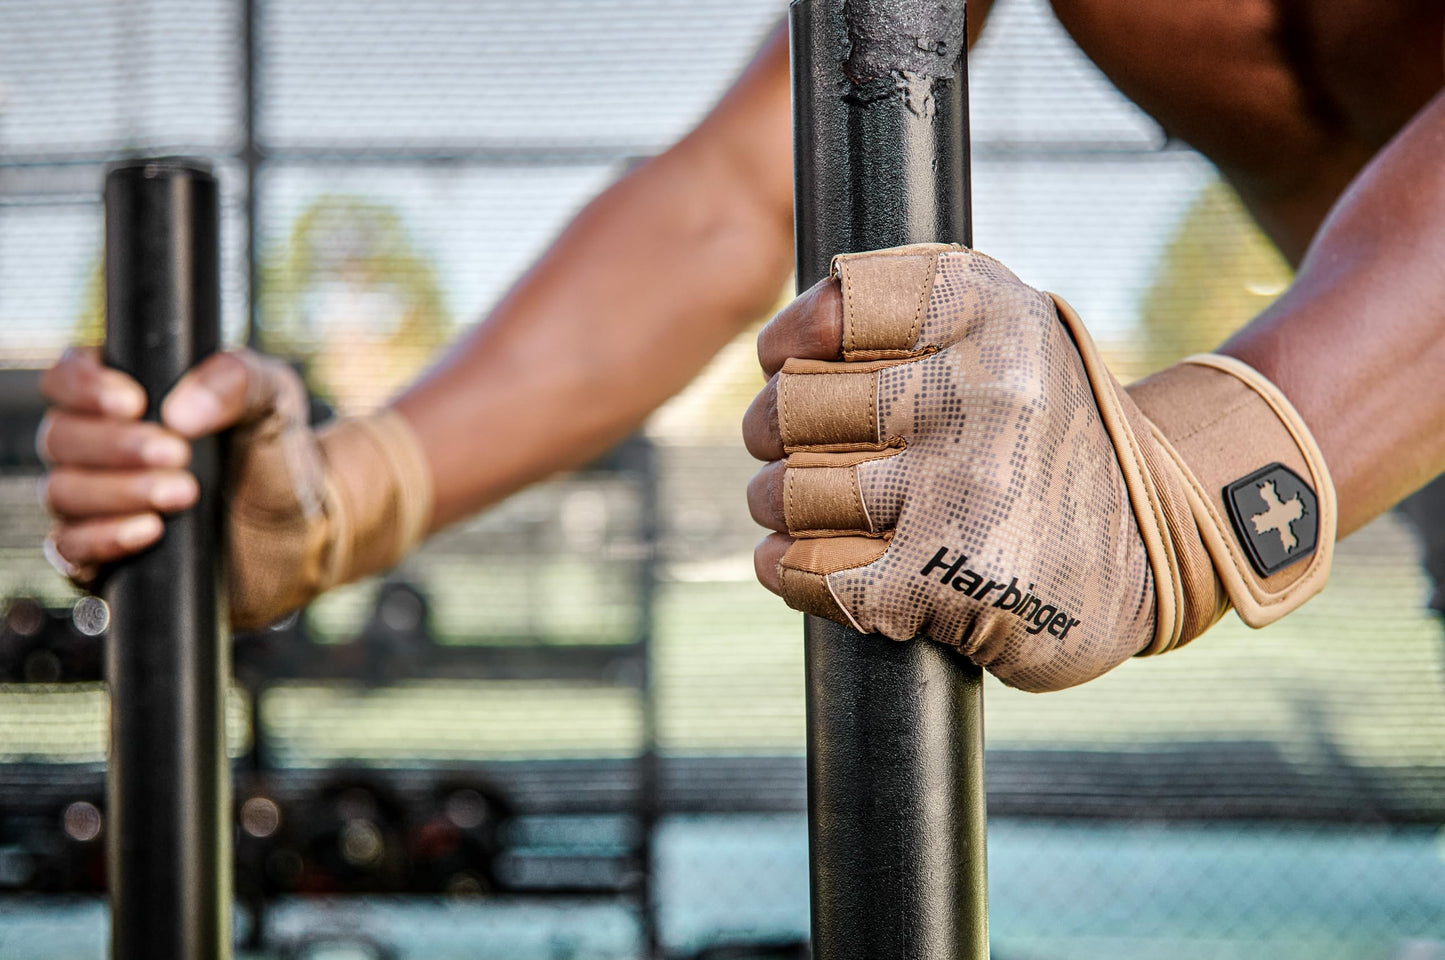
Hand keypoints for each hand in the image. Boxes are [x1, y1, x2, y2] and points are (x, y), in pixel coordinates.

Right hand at [39, 347, 325, 628]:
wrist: (303, 530)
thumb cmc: (277, 454)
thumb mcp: (274, 400)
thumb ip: (236, 382)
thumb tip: (180, 412)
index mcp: (125, 396)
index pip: (67, 378)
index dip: (84, 386)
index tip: (134, 403)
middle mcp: (98, 447)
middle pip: (60, 437)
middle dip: (116, 446)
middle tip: (179, 454)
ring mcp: (96, 502)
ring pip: (62, 492)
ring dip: (120, 491)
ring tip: (184, 493)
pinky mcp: (103, 554)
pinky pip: (70, 548)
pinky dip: (105, 538)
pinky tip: (151, 531)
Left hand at [743, 244, 1334, 690]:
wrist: (1156, 541)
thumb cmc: (1045, 431)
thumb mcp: (1006, 333)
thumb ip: (906, 316)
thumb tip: (775, 353)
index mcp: (990, 311)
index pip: (833, 309)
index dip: (790, 342)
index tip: (787, 361)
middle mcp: (979, 391)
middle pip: (794, 405)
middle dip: (775, 433)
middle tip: (788, 447)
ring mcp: (963, 489)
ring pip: (791, 493)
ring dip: (782, 509)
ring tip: (809, 509)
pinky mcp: (943, 577)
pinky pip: (809, 570)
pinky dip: (792, 572)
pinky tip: (806, 565)